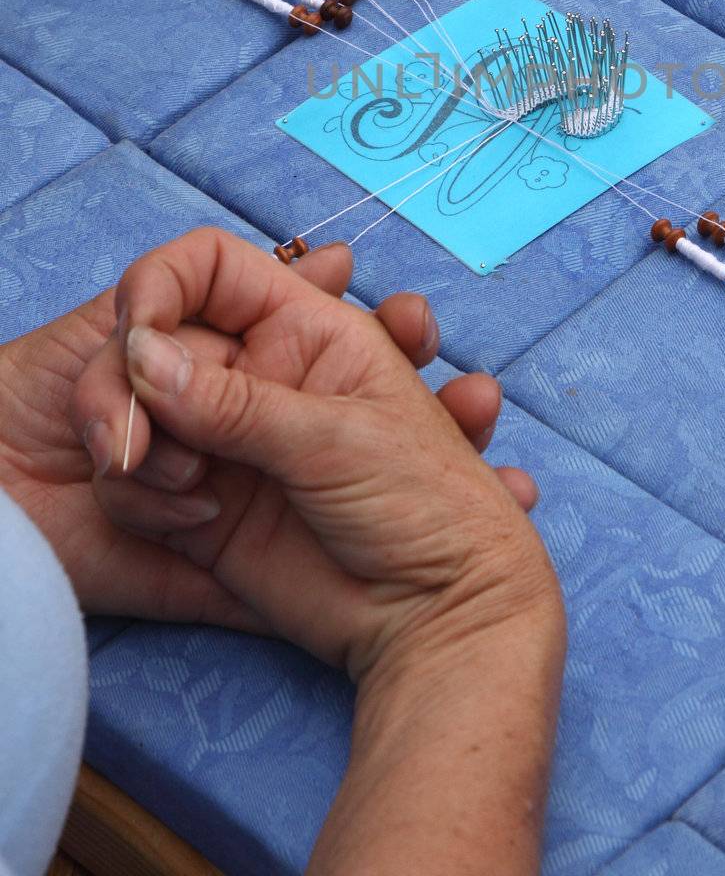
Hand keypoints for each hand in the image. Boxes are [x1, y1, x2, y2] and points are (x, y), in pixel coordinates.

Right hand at [70, 230, 554, 677]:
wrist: (431, 615)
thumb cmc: (420, 503)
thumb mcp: (332, 437)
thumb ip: (232, 399)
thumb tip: (140, 356)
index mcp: (303, 329)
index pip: (210, 268)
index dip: (164, 284)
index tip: (138, 326)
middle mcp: (254, 373)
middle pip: (155, 341)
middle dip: (133, 380)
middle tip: (139, 433)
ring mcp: (222, 437)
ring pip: (133, 410)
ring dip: (136, 443)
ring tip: (192, 489)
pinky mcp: (198, 503)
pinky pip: (134, 482)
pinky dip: (140, 497)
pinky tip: (200, 522)